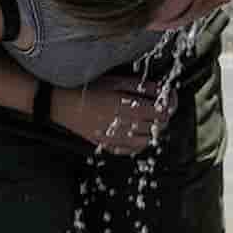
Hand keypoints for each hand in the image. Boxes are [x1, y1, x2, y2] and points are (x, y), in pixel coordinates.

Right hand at [51, 74, 175, 155]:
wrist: (61, 104)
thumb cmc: (88, 88)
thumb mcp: (116, 81)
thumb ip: (141, 86)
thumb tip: (162, 90)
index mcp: (127, 107)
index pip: (161, 113)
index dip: (171, 105)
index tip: (171, 97)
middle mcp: (123, 126)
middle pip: (156, 128)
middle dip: (163, 117)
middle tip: (161, 106)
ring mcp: (114, 139)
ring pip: (146, 141)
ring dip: (153, 131)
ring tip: (150, 119)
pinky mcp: (105, 146)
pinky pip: (130, 151)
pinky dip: (139, 144)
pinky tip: (138, 134)